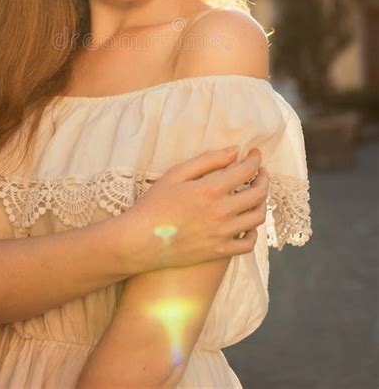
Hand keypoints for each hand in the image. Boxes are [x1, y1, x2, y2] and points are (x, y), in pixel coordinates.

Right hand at [123, 147, 267, 272]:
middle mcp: (221, 212)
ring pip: (257, 217)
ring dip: (261, 202)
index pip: (246, 170)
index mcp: (211, 190)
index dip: (255, 159)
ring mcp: (222, 234)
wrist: (140, 240)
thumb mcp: (176, 174)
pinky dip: (253, 232)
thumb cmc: (154, 204)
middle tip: (260, 172)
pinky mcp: (219, 252)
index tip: (254, 153)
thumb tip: (234, 151)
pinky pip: (248, 244)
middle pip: (258, 193)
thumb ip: (207, 161)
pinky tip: (247, 223)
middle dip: (263, 178)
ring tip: (256, 194)